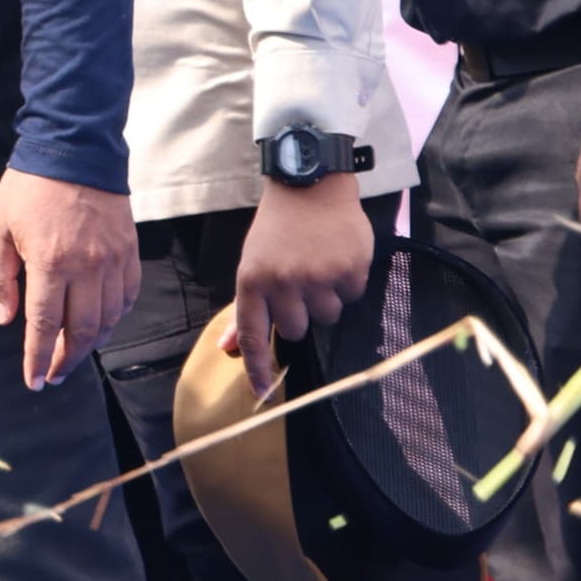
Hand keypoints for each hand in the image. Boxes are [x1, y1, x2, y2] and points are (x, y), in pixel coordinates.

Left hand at [0, 170, 138, 389]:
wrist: (75, 152)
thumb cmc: (29, 189)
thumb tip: (5, 318)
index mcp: (49, 262)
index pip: (44, 324)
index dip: (37, 357)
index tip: (33, 381)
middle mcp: (87, 267)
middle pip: (82, 331)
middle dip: (65, 360)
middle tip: (52, 375)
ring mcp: (113, 261)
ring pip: (108, 320)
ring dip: (90, 344)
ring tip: (71, 354)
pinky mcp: (130, 253)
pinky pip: (127, 298)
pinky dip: (114, 319)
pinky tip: (99, 325)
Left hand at [224, 176, 371, 394]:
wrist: (310, 187)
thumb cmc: (277, 231)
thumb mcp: (252, 264)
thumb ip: (246, 309)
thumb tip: (227, 348)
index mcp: (253, 281)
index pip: (253, 334)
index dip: (256, 366)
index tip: (260, 392)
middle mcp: (284, 282)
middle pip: (298, 330)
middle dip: (302, 314)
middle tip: (300, 284)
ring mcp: (319, 277)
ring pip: (328, 317)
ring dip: (327, 299)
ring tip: (318, 266)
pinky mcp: (350, 270)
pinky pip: (353, 296)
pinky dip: (348, 283)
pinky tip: (338, 257)